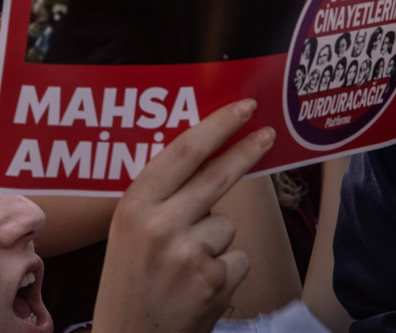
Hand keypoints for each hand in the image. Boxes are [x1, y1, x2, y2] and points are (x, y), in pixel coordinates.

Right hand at [93, 100, 275, 332]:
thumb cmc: (127, 284)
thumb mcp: (126, 232)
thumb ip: (158, 199)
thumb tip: (203, 161)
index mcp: (133, 206)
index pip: (183, 152)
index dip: (217, 126)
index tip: (242, 109)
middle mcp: (159, 224)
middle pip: (216, 175)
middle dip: (245, 151)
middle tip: (268, 134)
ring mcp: (188, 253)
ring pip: (226, 225)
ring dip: (216, 241)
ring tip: (185, 267)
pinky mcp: (214, 280)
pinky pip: (237, 257)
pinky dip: (225, 271)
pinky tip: (198, 287)